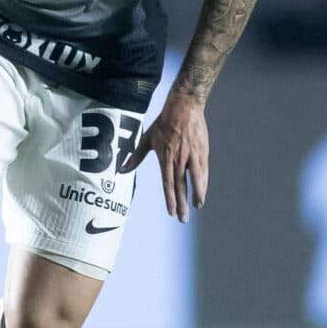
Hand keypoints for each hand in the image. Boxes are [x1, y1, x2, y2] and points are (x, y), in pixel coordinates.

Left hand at [124, 92, 208, 222]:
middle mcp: (179, 159)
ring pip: (196, 180)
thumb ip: (136, 156)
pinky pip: (203, 172)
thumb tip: (122, 169)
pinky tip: (202, 192)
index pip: (167, 183)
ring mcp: (192, 156)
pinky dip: (203, 184)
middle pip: (181, 186)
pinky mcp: (202, 152)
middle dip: (182, 204)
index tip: (170, 212)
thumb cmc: (164, 123)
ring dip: (196, 195)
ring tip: (196, 207)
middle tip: (183, 219)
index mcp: (166, 157)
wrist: (184, 108)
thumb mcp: (147, 138)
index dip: (169, 199)